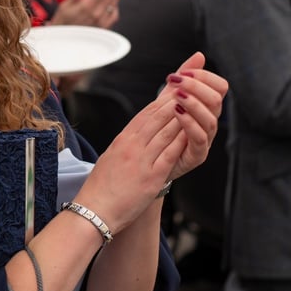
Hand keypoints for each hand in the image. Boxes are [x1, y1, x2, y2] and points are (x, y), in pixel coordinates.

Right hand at [52, 0, 118, 27]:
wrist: (63, 43)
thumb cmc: (61, 23)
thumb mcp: (64, 7)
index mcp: (86, 7)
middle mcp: (96, 14)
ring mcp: (101, 22)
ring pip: (114, 3)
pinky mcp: (103, 29)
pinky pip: (114, 15)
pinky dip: (113, 6)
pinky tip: (106, 5)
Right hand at [74, 52, 227, 232]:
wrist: (93, 210)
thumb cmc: (102, 186)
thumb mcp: (113, 156)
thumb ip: (128, 143)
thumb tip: (140, 132)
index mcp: (123, 139)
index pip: (147, 112)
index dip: (164, 96)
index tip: (177, 83)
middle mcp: (131, 145)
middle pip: (158, 116)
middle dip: (177, 97)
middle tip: (193, 81)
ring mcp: (141, 159)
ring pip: (166, 130)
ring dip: (183, 113)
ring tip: (198, 98)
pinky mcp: (150, 176)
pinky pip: (169, 153)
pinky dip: (182, 140)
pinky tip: (193, 130)